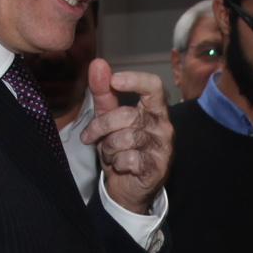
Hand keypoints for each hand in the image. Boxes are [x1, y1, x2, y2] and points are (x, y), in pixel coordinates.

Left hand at [83, 60, 171, 213]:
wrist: (127, 188)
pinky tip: (119, 165)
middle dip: (102, 125)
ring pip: (127, 138)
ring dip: (109, 147)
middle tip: (89, 136)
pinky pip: (130, 158)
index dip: (135, 80)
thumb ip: (103, 93)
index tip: (114, 81)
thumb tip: (97, 64)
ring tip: (109, 153)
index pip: (153, 86)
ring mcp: (163, 148)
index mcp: (154, 110)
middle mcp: (164, 126)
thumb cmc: (120, 149)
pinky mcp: (157, 168)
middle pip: (129, 115)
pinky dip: (117, 162)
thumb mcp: (108, 119)